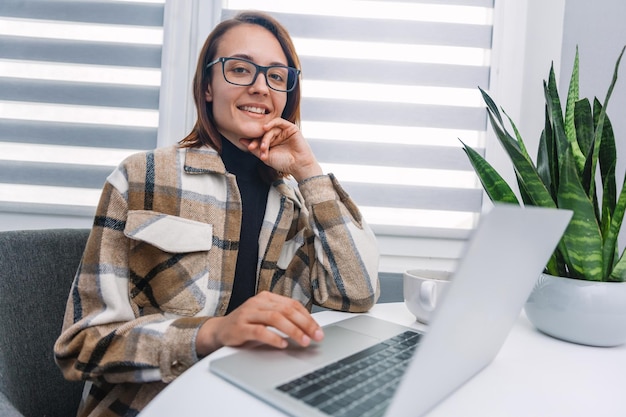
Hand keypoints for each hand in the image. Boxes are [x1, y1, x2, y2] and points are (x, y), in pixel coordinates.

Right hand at [195, 291, 323, 356]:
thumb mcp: (265, 317)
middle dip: (305, 324)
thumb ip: (283, 318)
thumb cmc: (246, 325)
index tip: (318, 330)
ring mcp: (247, 314)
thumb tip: (309, 328)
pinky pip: (259, 331)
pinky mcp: (239, 327)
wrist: (219, 331)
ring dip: (293, 331)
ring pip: (275, 318)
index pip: (292, 304)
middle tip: (316, 336)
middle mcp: (257, 302)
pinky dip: (273, 338)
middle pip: (286, 310)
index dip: (308, 317)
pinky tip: (282, 344)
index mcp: (266, 297)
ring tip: (303, 341)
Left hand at [239, 118, 322, 181]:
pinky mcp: (290, 128)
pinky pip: (279, 121)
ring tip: (264, 146)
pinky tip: (265, 128)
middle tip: (255, 148)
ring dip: (265, 137)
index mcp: (271, 143)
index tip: (249, 147)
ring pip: (270, 129)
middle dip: (258, 141)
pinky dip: (271, 123)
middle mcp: (277, 136)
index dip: (253, 142)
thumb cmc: (283, 163)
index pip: (259, 138)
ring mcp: (283, 131)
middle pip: (263, 134)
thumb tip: (241, 140)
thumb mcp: (265, 157)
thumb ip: (254, 149)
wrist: (298, 165)